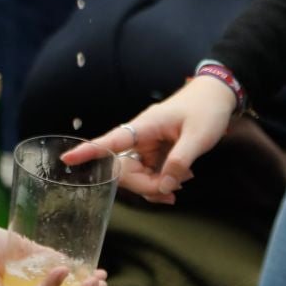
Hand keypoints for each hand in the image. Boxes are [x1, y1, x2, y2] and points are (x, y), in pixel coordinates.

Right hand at [65, 75, 237, 202]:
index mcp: (144, 126)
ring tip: (182, 183)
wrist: (218, 96)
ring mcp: (147, 145)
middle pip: (124, 170)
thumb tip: (163, 187)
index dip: (88, 152)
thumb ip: (179, 162)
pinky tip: (178, 183)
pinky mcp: (156, 152)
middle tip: (174, 189)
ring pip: (137, 175)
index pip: (110, 140)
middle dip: (145, 185)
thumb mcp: (198, 137)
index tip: (67, 160)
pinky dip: (161, 183)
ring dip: (156, 186)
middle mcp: (140, 136)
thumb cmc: (206, 109)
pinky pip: (149, 174)